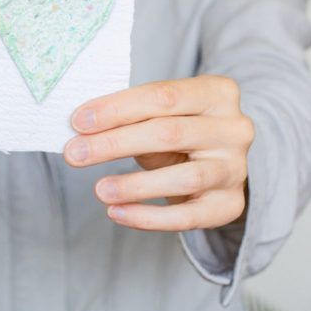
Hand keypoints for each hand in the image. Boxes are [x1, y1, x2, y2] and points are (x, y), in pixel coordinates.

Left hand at [63, 75, 253, 230]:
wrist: (219, 163)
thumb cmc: (180, 132)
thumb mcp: (161, 115)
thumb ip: (130, 118)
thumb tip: (80, 129)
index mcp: (217, 93)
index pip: (162, 96)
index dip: (116, 109)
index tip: (78, 121)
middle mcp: (234, 128)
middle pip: (169, 133)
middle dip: (115, 143)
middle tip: (75, 153)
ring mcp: (236, 168)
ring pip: (184, 178)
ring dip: (135, 185)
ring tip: (99, 189)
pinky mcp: (230, 205)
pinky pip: (188, 217)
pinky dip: (149, 217)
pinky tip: (118, 212)